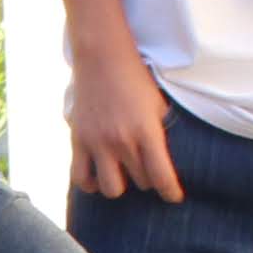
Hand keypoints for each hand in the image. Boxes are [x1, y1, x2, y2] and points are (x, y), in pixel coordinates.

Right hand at [68, 37, 184, 201]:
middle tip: (147, 170)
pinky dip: (90, 183)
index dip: (171, 193)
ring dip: (120, 185)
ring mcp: (97, 142)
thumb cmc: (135, 78)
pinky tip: (98, 176)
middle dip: (148, 180)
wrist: (102, 56)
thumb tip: (166, 158)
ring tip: (122, 173)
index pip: (161, 178)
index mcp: (147, 132)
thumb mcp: (158, 105)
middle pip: (140, 183)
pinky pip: (80, 177)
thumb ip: (160, 133)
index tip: (174, 196)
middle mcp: (121, 141)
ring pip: (111, 189)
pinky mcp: (78, 140)